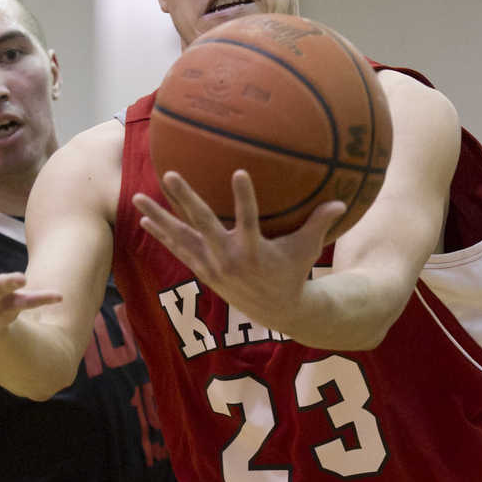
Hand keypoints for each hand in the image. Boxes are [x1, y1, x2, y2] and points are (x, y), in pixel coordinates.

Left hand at [132, 170, 344, 334]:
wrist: (276, 310)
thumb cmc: (293, 272)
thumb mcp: (308, 249)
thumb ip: (320, 222)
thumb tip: (343, 202)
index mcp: (253, 249)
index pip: (249, 218)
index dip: (244, 196)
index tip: (238, 171)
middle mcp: (227, 256)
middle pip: (202, 222)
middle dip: (186, 198)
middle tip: (170, 174)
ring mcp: (211, 264)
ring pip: (180, 236)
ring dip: (158, 217)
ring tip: (137, 198)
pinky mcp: (202, 269)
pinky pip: (177, 249)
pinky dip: (162, 235)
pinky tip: (146, 220)